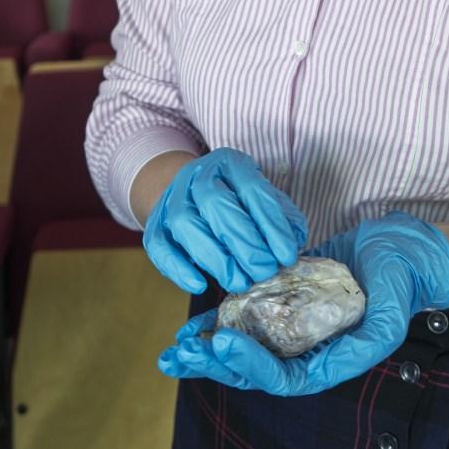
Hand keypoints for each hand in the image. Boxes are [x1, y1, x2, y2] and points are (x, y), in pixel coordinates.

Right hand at [143, 147, 307, 294]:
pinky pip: (159, 246)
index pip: (252, 189)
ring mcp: (172, 198)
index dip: (271, 224)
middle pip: (215, 204)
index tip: (287, 255)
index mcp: (229, 163)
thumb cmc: (236, 201)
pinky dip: (178, 268)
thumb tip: (293, 242)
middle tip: (264, 271)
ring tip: (239, 282)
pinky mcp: (155, 224)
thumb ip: (281, 217)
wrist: (190, 193)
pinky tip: (199, 285)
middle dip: (243, 241)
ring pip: (185, 223)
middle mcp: (197, 175)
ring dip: (214, 257)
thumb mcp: (262, 199)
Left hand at [157, 212, 448, 394]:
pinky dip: (224, 317)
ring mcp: (294, 325)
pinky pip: (251, 314)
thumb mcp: (387, 319)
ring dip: (210, 347)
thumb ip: (360, 347)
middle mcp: (306, 349)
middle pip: (253, 368)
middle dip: (214, 363)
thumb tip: (327, 368)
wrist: (405, 251)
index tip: (221, 344)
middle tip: (178, 354)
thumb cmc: (399, 285)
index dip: (248, 366)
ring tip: (175, 346)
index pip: (280, 377)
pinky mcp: (287, 299)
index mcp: (328, 362)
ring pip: (245, 344)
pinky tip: (198, 317)